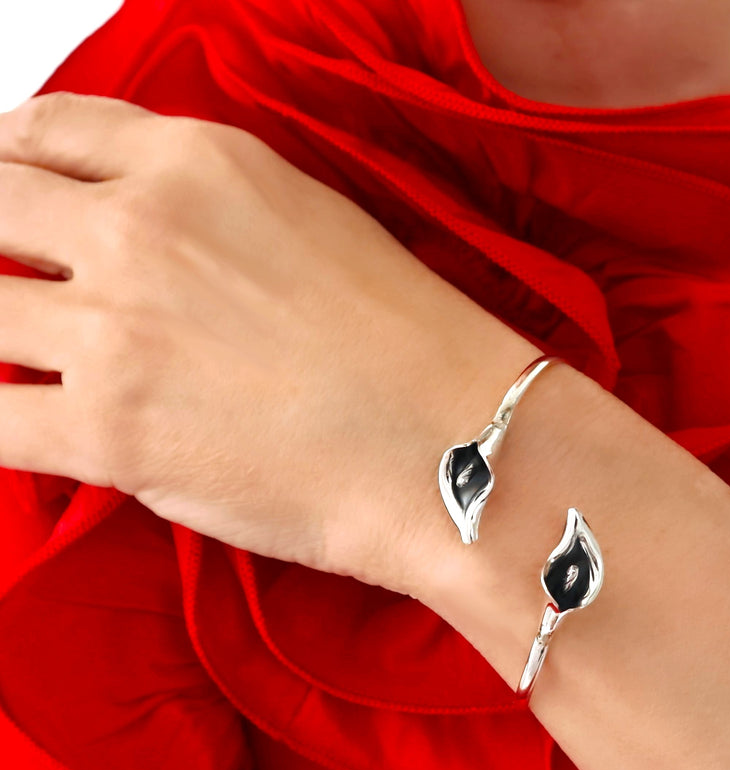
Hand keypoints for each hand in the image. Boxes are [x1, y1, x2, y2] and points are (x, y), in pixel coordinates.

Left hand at [0, 92, 538, 593]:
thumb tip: (140, 238)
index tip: (13, 204)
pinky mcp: (111, 433)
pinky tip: (17, 426)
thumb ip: (209, 210)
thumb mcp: (317, 223)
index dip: (14, 170)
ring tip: (37, 363)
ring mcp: (117, 329)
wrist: (456, 447)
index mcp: (197, 165)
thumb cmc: (415, 351)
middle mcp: (141, 229)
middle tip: (15, 290)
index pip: (47, 133)